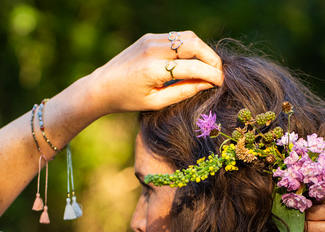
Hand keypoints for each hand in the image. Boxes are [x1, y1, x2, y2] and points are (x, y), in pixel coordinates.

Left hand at [88, 31, 223, 114]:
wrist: (102, 86)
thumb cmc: (128, 100)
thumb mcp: (156, 102)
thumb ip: (182, 92)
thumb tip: (206, 84)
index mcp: (153, 69)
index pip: (192, 67)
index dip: (211, 74)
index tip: (221, 82)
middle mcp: (153, 49)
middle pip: (194, 44)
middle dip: (211, 58)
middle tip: (219, 73)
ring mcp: (150, 39)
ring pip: (187, 37)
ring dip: (203, 50)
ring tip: (209, 66)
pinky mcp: (149, 37)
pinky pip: (176, 37)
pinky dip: (190, 47)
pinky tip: (193, 60)